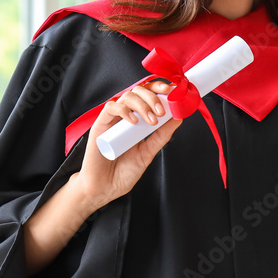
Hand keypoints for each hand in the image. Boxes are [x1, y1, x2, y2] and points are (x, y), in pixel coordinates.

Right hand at [73, 81, 182, 211]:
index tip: (172, 92)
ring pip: (127, 96)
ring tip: (150, 121)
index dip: (158, 89)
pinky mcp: (100, 124)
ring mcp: (112, 119)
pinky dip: (124, 110)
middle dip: (153, 96)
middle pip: (138, 91)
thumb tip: (177, 118)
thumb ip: (161, 136)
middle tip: (161, 112)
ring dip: (142, 104)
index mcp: (137, 120)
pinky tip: (133, 121)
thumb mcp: (148, 153)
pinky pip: (111, 107)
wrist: (105, 188)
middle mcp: (125, 116)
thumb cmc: (123, 172)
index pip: (148, 96)